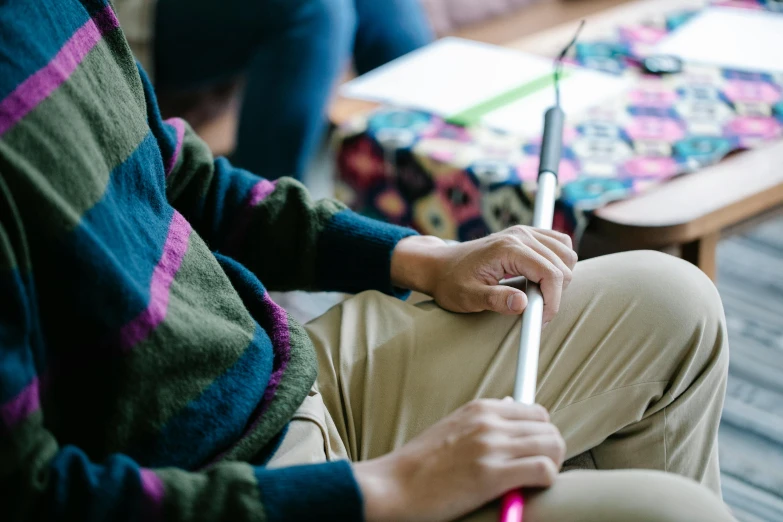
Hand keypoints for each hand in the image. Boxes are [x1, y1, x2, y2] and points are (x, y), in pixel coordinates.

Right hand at [353, 399, 564, 521]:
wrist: (394, 486)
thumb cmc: (421, 463)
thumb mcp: (452, 427)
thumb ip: (483, 420)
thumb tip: (512, 408)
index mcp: (480, 409)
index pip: (535, 411)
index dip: (541, 433)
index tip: (534, 450)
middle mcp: (489, 422)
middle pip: (548, 428)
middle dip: (550, 450)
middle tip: (538, 469)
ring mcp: (492, 447)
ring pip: (553, 446)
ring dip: (552, 465)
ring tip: (534, 480)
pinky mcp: (493, 475)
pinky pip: (544, 470)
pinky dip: (545, 481)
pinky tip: (528, 490)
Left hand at [391, 226, 576, 322]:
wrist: (440, 265)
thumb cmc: (452, 282)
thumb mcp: (469, 296)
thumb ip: (495, 300)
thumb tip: (522, 304)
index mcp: (508, 249)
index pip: (551, 273)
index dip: (552, 301)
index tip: (541, 320)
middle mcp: (520, 235)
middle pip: (563, 265)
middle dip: (554, 292)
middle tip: (534, 311)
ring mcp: (525, 231)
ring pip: (567, 253)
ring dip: (559, 278)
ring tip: (536, 294)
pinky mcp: (526, 234)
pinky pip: (559, 244)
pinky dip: (558, 263)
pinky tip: (540, 278)